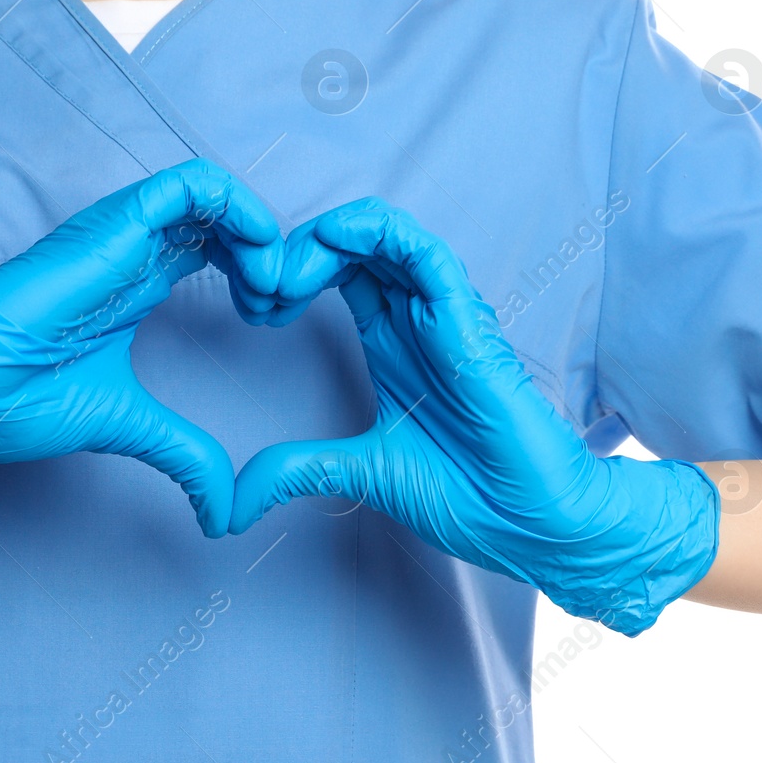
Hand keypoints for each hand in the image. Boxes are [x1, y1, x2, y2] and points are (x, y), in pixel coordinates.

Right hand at [0, 159, 279, 537]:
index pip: (218, 251)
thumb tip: (222, 513)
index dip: (260, 276)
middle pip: (225, 221)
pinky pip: (187, 186)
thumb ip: (184, 455)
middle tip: (282, 303)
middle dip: (270, 255)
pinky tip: (255, 257)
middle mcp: (137, 251)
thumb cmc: (19, 399)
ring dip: (260, 232)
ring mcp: (125, 234)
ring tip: (271, 285)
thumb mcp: (129, 425)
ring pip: (214, 195)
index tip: (272, 322)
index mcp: (139, 284)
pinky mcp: (114, 225)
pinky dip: (236, 209)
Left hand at [229, 199, 720, 633]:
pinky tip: (337, 244)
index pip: (340, 271)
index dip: (290, 272)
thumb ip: (297, 471)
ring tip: (287, 271)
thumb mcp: (359, 475)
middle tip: (260, 286)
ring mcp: (444, 319)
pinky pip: (428, 257)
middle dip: (299, 249)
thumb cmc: (470, 497)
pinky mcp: (468, 325)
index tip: (252, 307)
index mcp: (393, 345)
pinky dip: (382, 236)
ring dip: (331, 235)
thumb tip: (231, 501)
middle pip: (357, 244)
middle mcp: (417, 322)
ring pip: (390, 236)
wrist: (530, 526)